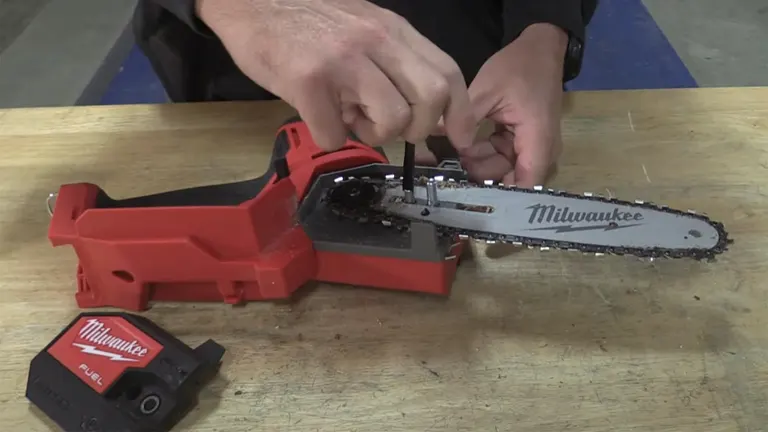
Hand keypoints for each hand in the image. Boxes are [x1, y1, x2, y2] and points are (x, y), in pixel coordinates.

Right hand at [196, 0, 475, 150]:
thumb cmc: (305, 18)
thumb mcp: (362, 27)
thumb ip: (392, 62)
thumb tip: (415, 115)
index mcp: (393, 29)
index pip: (448, 72)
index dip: (462, 112)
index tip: (462, 137)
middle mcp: (376, 40)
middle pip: (431, 98)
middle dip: (421, 129)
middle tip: (396, 131)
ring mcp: (343, 60)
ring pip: (392, 120)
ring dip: (375, 135)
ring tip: (351, 120)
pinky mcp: (308, 81)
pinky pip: (336, 134)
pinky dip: (331, 137)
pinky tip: (319, 119)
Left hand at [460, 24, 567, 187]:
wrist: (540, 49)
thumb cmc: (518, 67)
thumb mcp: (486, 90)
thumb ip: (465, 121)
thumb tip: (441, 141)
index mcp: (537, 139)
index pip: (525, 184)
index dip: (501, 197)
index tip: (471, 196)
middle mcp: (541, 150)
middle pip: (511, 180)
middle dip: (481, 174)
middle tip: (456, 161)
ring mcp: (534, 147)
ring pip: (504, 170)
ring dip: (480, 162)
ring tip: (459, 147)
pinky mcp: (524, 142)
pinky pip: (503, 157)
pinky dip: (485, 153)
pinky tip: (467, 145)